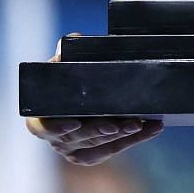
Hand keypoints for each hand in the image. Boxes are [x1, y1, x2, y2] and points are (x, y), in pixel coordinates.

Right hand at [23, 45, 164, 164]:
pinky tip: (152, 129)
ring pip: (96, 146)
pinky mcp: (89, 154)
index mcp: (41, 113)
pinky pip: (111, 150)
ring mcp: (71, 147)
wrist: (87, 89)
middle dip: (101, 130)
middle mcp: (54, 135)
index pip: (41, 126)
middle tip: (124, 124)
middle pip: (77, 137)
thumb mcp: (67, 62)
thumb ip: (67, 52)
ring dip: (121, 137)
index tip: (74, 124)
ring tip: (142, 124)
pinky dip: (133, 140)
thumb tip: (74, 38)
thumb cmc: (72, 75)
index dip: (55, 127)